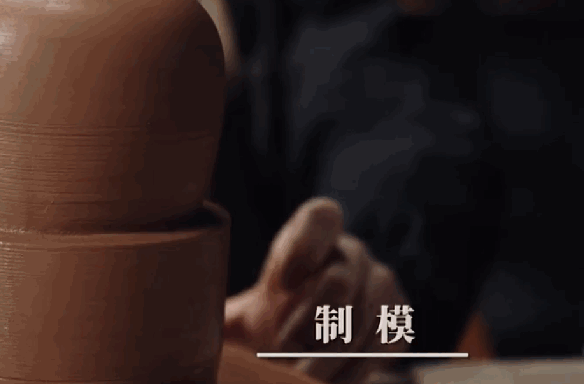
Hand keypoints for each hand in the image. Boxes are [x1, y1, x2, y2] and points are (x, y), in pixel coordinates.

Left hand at [222, 198, 408, 383]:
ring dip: (329, 354)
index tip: (280, 284)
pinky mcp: (396, 320)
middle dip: (312, 320)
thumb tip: (187, 319)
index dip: (306, 247)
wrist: (293, 343)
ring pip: (366, 318)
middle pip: (342, 279)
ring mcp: (380, 284)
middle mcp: (351, 252)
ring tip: (299, 374)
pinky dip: (353, 369)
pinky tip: (322, 381)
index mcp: (313, 232)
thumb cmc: (264, 313)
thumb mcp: (239, 301)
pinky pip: (384, 344)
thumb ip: (217, 299)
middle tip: (282, 346)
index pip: (322, 217)